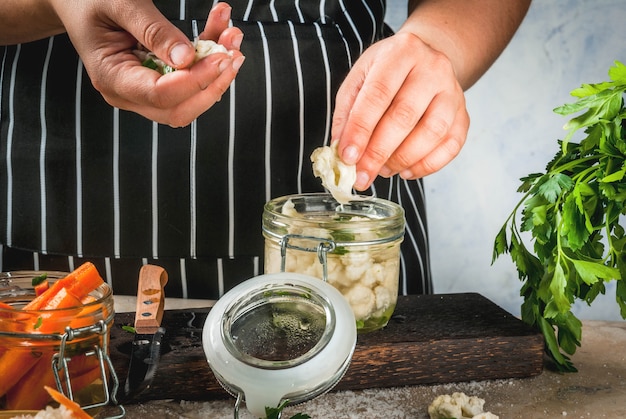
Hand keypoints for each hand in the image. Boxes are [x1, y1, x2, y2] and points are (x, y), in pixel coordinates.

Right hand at [49, 0, 243, 126]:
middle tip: (234, 51)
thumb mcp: (120, 4)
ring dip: (218, 72)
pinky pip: (190, 81)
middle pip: (180, 109)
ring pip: (191, 99)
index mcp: (112, 78)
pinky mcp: (159, 83)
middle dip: (213, 83)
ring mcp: (144, 92)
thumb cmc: (90, 0)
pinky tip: (220, 32)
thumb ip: (152, 30)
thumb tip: (187, 58)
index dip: (194, 80)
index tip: (220, 57)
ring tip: (232, 36)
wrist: (78, 2)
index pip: (160, 94)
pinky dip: (210, 60)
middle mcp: (129, 94)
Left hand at [332, 31, 468, 189]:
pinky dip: (427, 165)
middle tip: (362, 175)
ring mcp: (453, 92)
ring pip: (432, 133)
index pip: (378, 95)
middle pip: (405, 116)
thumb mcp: (361, 78)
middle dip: (379, 152)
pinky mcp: (464, 115)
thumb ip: (347, 112)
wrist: (427, 58)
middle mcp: (432, 68)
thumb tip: (342, 151)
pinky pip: (451, 146)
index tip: (348, 157)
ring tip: (383, 170)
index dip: (360, 130)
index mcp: (401, 52)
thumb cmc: (388, 71)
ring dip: (403, 160)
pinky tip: (406, 170)